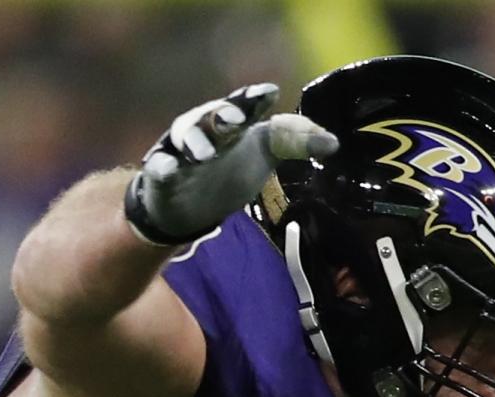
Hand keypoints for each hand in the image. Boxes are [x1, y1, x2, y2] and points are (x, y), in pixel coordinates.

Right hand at [124, 84, 336, 247]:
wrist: (188, 204)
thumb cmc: (229, 168)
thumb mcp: (264, 154)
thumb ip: (293, 142)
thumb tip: (334, 142)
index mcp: (234, 124)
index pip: (247, 107)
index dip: (255, 99)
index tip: (269, 93)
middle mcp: (207, 130)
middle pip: (215, 117)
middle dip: (225, 114)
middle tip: (238, 119)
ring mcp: (182, 151)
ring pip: (185, 137)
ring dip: (195, 140)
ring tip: (204, 152)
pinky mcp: (163, 175)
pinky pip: (160, 169)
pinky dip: (163, 167)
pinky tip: (167, 168)